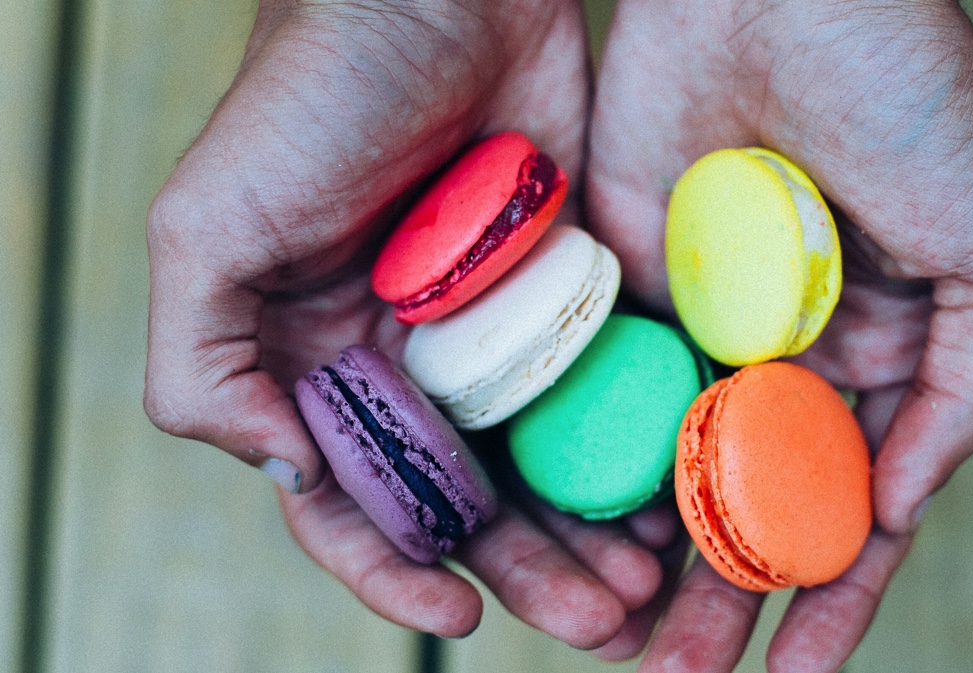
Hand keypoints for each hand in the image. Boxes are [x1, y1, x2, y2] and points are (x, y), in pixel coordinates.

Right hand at [144, 0, 661, 644]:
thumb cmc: (310, 95)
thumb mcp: (208, 226)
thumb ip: (203, 363)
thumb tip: (280, 470)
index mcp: (318, 365)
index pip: (353, 501)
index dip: (396, 569)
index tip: (460, 610)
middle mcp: (408, 366)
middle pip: (470, 503)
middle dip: (531, 572)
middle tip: (606, 621)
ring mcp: (495, 336)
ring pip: (548, 466)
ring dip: (594, 533)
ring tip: (653, 584)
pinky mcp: (569, 296)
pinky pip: (606, 392)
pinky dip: (636, 449)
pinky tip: (675, 491)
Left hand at [587, 0, 972, 668]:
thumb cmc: (913, 93)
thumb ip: (965, 382)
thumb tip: (901, 505)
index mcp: (878, 355)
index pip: (851, 504)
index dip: (830, 596)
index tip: (795, 671)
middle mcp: (785, 355)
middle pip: (749, 506)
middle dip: (723, 599)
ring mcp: (702, 327)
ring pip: (670, 470)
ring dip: (649, 559)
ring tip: (626, 642)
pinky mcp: (625, 288)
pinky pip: (605, 393)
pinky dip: (594, 468)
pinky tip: (577, 536)